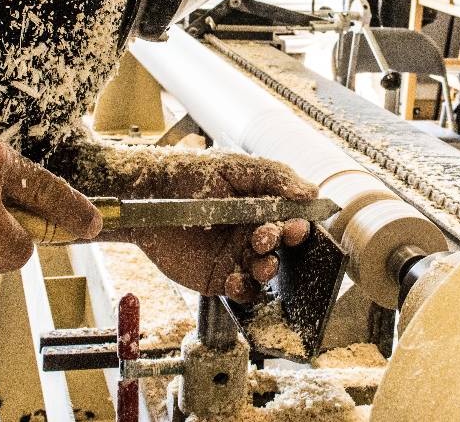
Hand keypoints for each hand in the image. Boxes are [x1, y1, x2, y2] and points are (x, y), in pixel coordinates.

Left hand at [118, 151, 317, 302]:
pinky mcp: (217, 277)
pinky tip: (235, 281)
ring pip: (266, 271)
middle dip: (281, 244)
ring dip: (269, 269)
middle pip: (281, 247)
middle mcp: (251, 232)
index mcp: (260, 206)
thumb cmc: (191, 174)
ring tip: (260, 262)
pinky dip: (245, 290)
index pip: (291, 219)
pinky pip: (242, 291)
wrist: (148, 195)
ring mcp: (235, 256)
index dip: (299, 225)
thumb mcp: (235, 168)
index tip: (298, 225)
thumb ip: (275, 177)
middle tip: (264, 237)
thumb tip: (312, 191)